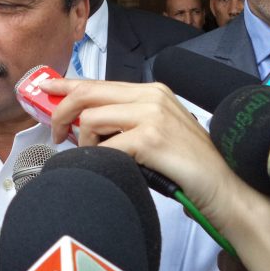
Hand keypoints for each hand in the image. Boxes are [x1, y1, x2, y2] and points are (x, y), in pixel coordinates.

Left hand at [39, 78, 246, 230]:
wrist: (224, 188)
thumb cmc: (186, 165)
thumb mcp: (155, 131)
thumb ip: (124, 121)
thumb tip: (84, 124)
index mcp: (150, 91)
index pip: (98, 82)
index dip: (66, 85)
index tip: (45, 89)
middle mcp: (151, 96)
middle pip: (88, 93)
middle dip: (61, 112)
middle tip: (55, 133)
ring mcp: (152, 115)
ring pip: (92, 118)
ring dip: (84, 142)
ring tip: (94, 156)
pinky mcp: (152, 138)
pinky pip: (108, 145)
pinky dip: (101, 157)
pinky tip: (111, 164)